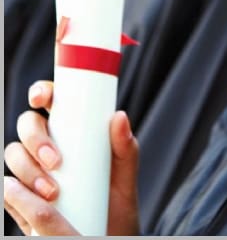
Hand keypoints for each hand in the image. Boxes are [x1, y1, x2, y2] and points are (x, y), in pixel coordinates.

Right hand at [4, 81, 140, 235]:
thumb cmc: (116, 202)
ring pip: (13, 155)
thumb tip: (119, 116)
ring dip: (27, 169)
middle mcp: (49, 146)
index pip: (51, 101)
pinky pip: (6, 189)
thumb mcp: (125, 175)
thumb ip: (125, 148)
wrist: (106, 236)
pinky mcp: (20, 198)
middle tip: (56, 161)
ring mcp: (32, 171)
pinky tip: (31, 200)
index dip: (41, 92)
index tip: (42, 98)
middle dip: (35, 139)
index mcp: (73, 130)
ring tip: (53, 191)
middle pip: (26, 125)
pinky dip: (13, 192)